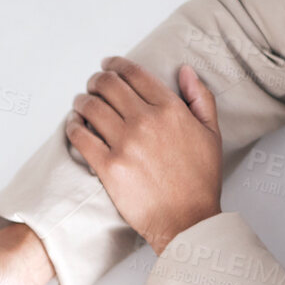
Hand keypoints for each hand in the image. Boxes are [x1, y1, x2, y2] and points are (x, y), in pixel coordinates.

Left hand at [66, 56, 223, 253]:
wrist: (187, 219)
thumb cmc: (199, 180)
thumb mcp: (211, 133)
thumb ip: (200, 98)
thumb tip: (185, 71)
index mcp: (170, 109)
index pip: (135, 74)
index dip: (117, 65)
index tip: (108, 64)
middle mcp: (146, 121)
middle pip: (108, 86)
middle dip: (96, 80)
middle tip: (93, 84)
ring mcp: (125, 143)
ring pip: (91, 107)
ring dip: (82, 101)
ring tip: (81, 104)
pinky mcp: (108, 166)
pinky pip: (81, 137)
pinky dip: (73, 126)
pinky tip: (74, 125)